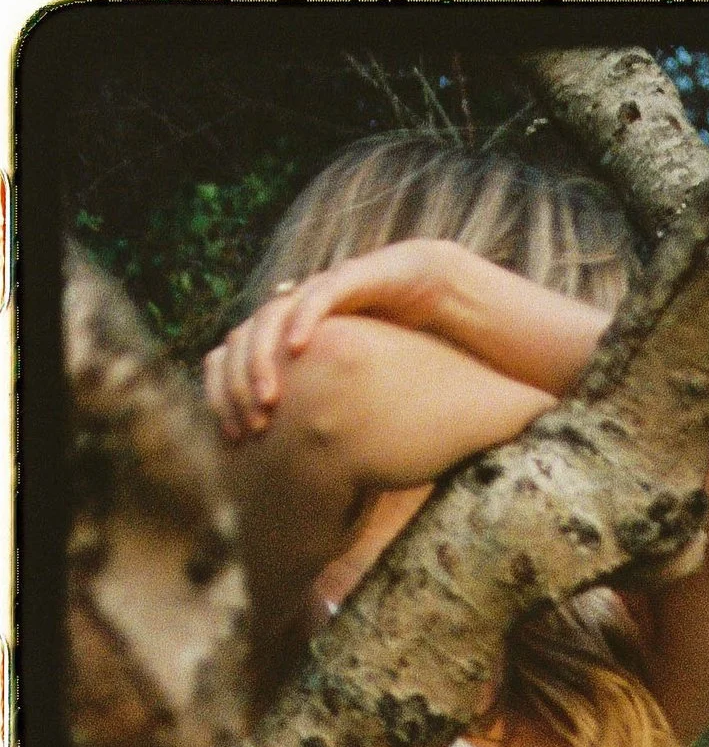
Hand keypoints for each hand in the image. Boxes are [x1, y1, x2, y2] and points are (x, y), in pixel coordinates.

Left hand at [201, 242, 463, 440]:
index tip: (233, 436)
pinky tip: (296, 347)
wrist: (442, 301)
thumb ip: (324, 419)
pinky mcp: (353, 278)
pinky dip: (303, 318)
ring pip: (272, 316)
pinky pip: (319, 295)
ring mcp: (321, 292)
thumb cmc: (401, 359)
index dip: (226, 395)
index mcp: (288, 337)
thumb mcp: (355, 399)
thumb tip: (305, 468)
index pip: (236, 360)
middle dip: (239, 384)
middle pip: (244, 339)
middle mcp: (296, 310)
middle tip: (249, 424)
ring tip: (267, 396)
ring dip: (263, 357)